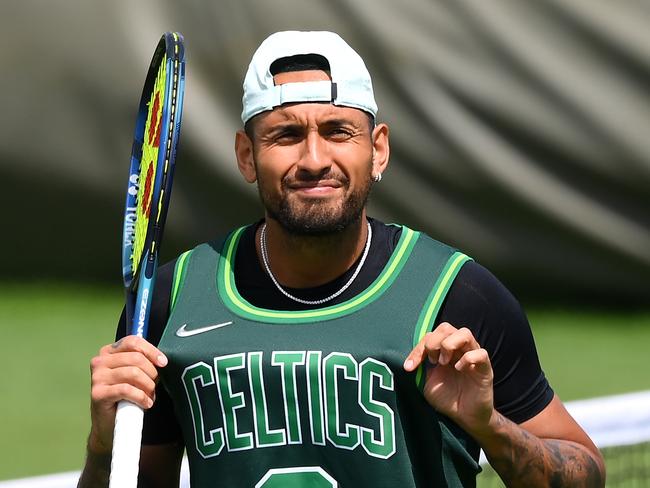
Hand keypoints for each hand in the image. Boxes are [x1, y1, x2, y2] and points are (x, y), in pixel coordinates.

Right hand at [88, 335, 166, 452]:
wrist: (110, 425)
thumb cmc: (127, 396)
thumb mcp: (136, 374)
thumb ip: (143, 362)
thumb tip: (162, 359)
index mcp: (109, 352)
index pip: (133, 341)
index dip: (151, 350)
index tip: (164, 362)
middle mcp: (100, 361)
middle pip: (136, 358)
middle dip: (152, 373)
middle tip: (155, 386)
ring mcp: (97, 377)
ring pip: (133, 373)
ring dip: (148, 386)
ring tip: (150, 396)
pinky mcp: (97, 394)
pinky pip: (126, 389)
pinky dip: (141, 397)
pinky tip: (146, 404)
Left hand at [404, 322, 494, 434]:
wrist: (465, 417)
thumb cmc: (447, 398)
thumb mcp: (428, 382)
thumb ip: (421, 368)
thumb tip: (410, 359)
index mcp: (444, 351)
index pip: (430, 335)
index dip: (418, 348)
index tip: (409, 367)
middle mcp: (458, 350)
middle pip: (446, 327)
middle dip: (434, 342)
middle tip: (432, 361)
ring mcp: (472, 357)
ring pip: (464, 333)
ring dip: (449, 344)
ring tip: (444, 362)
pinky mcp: (485, 368)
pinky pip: (481, 353)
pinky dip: (468, 358)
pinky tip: (459, 369)